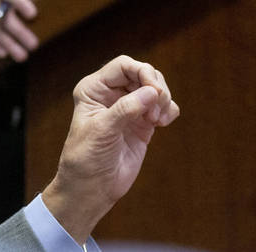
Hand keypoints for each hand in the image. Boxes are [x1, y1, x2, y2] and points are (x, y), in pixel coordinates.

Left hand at [42, 55, 178, 244]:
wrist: (91, 189)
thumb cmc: (86, 159)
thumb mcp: (102, 131)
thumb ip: (126, 109)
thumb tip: (152, 91)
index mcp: (94, 89)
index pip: (123, 65)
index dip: (142, 72)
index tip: (154, 91)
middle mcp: (111, 94)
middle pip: (143, 73)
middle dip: (156, 87)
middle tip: (156, 111)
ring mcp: (129, 107)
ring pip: (155, 88)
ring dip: (163, 99)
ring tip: (157, 119)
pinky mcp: (143, 123)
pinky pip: (163, 106)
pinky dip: (169, 110)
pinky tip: (163, 123)